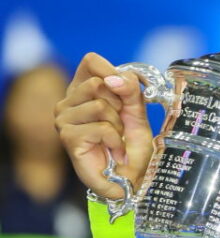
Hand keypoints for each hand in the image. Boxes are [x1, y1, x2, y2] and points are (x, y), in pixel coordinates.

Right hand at [55, 53, 154, 198]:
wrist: (133, 176)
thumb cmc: (132, 145)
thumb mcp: (137, 111)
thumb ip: (130, 90)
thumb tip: (114, 79)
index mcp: (83, 89)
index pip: (91, 61)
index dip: (112, 71)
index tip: (125, 93)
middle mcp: (68, 102)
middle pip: (98, 83)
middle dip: (120, 106)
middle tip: (121, 125)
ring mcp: (64, 119)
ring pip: (100, 105)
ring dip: (118, 126)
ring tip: (117, 139)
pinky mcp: (68, 137)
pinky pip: (101, 127)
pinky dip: (116, 141)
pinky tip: (115, 152)